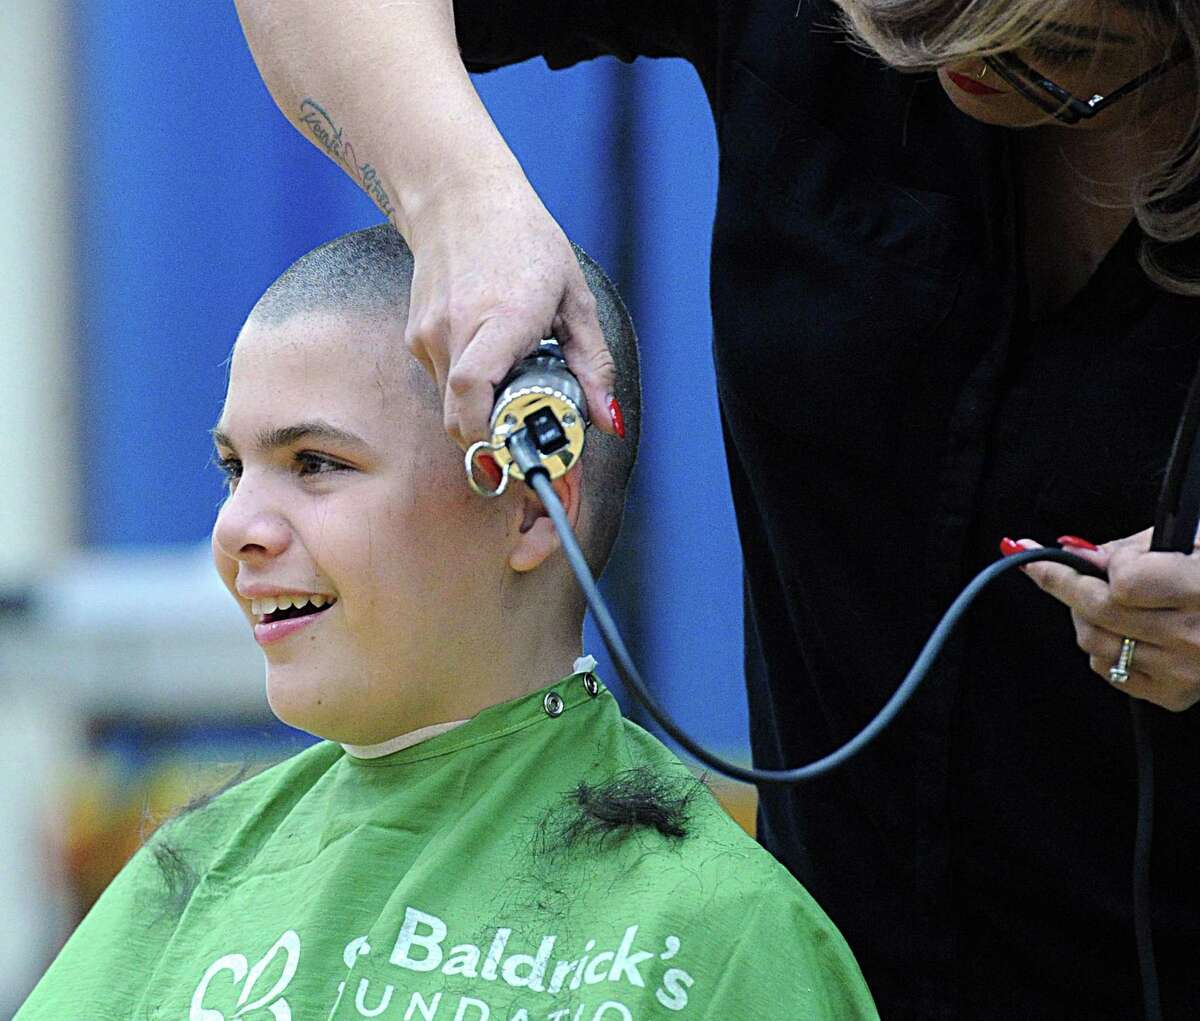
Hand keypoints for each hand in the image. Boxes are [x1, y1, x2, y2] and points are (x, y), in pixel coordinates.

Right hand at [403, 171, 617, 448]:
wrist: (458, 198)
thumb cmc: (522, 240)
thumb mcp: (572, 298)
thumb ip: (591, 364)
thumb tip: (607, 420)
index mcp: (499, 317)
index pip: (473, 390)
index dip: (488, 436)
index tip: (515, 465)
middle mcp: (454, 329)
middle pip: (460, 418)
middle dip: (491, 448)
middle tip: (526, 459)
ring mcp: (428, 334)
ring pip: (451, 405)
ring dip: (484, 416)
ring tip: (517, 396)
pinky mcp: (416, 336)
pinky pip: (443, 384)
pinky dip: (469, 392)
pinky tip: (494, 365)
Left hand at [1008, 529, 1199, 710]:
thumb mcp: (1193, 539)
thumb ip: (1133, 548)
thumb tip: (1077, 553)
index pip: (1123, 583)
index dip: (1109, 564)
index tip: (1104, 555)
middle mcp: (1195, 636)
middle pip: (1099, 612)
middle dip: (1066, 584)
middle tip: (1054, 569)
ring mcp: (1185, 670)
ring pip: (1095, 642)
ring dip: (1084, 616)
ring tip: (1095, 597)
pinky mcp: (1176, 694)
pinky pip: (1110, 670)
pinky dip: (1102, 647)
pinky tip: (1120, 630)